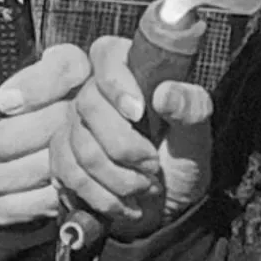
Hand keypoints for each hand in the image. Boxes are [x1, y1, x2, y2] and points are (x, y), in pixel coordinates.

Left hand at [0, 19, 90, 260]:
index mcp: (47, 76)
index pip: (67, 66)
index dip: (39, 83)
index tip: (2, 101)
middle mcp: (73, 110)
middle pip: (64, 118)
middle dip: (13, 137)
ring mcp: (78, 154)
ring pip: (61, 161)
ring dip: (10, 173)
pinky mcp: (74, 194)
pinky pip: (58, 198)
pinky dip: (19, 204)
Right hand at [52, 35, 213, 241]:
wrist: (168, 205)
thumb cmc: (182, 160)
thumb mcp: (197, 135)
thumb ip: (190, 109)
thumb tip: (166, 93)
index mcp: (130, 72)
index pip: (106, 55)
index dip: (115, 82)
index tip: (138, 113)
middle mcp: (95, 92)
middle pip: (88, 106)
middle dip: (124, 147)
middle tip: (153, 165)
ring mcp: (75, 124)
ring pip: (79, 147)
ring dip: (118, 179)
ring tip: (145, 186)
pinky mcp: (63, 156)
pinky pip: (67, 172)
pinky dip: (102, 196)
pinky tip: (124, 203)